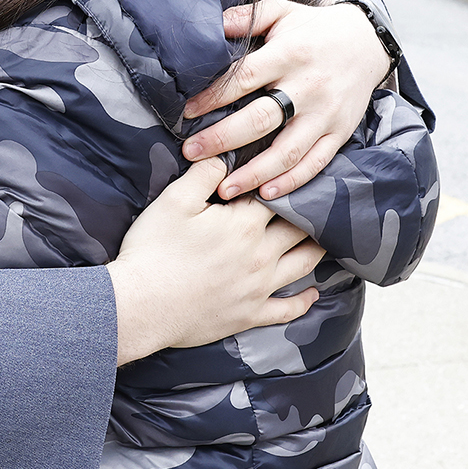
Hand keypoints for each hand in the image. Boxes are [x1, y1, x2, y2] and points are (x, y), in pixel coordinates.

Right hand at [108, 160, 320, 364]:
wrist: (141, 305)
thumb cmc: (154, 250)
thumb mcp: (174, 201)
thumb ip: (204, 173)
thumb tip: (226, 153)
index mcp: (245, 224)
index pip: (279, 196)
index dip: (288, 183)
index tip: (297, 173)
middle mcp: (261, 255)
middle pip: (300, 229)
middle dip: (310, 214)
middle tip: (321, 203)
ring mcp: (258, 288)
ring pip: (303, 265)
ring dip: (317, 250)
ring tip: (325, 238)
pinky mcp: (250, 315)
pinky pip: (288, 309)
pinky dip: (305, 300)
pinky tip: (313, 293)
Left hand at [180, 0, 389, 200]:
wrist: (367, 42)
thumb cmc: (314, 28)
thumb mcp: (282, 11)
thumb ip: (246, 17)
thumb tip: (209, 24)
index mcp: (289, 54)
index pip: (243, 78)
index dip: (213, 97)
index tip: (187, 113)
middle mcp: (308, 86)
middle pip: (260, 119)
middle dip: (222, 140)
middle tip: (191, 153)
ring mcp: (325, 113)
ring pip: (287, 151)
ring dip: (254, 173)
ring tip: (224, 189)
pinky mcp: (340, 132)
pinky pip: (315, 162)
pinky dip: (292, 182)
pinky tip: (266, 193)